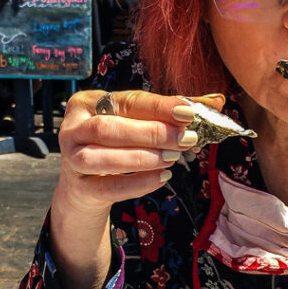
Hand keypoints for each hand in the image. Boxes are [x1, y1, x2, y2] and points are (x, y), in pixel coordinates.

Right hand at [55, 90, 224, 218]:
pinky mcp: (78, 187)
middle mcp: (73, 127)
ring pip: (100, 157)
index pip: (127, 101)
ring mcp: (71, 159)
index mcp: (88, 102)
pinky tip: (162, 178)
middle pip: (109, 128)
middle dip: (151, 133)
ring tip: (172, 158)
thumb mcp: (140, 123)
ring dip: (141, 158)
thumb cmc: (118, 145)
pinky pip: (106, 186)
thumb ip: (173, 112)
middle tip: (185, 139)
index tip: (188, 112)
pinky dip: (136, 183)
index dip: (158, 107)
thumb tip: (217, 100)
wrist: (87, 186)